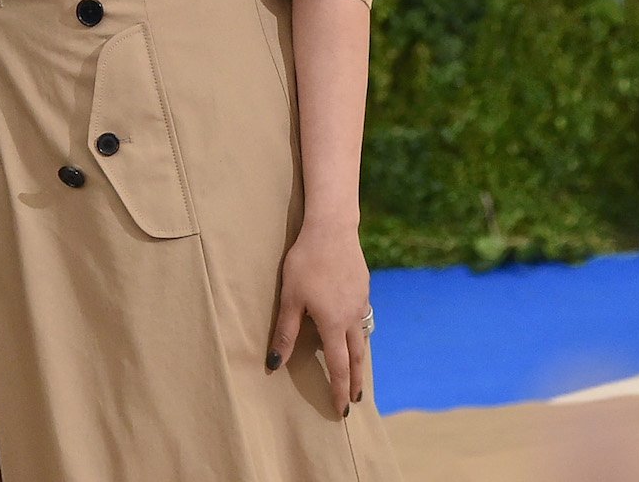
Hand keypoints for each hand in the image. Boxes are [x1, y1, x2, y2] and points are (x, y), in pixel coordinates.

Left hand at [269, 221, 371, 414]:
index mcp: (334, 324)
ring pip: (362, 336)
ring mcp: (361, 301)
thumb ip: (285, 333)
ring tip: (356, 369)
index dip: (339, 389)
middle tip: (355, 398)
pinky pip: (362, 317)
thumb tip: (275, 364)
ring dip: (359, 356)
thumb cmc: (306, 263)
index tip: (341, 409)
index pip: (339, 367)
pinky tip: (351, 328)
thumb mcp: (290, 298)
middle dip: (355, 379)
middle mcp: (352, 317)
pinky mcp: (363, 287)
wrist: (332, 229)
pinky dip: (358, 332)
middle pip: (356, 356)